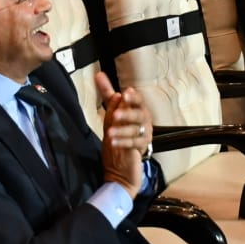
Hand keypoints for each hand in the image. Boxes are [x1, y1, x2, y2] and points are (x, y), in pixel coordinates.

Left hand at [96, 71, 151, 197]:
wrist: (121, 168)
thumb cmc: (118, 137)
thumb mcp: (110, 114)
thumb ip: (107, 94)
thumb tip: (99, 74)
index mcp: (137, 112)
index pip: (137, 101)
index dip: (133, 97)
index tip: (126, 92)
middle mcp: (144, 122)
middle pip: (140, 114)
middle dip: (127, 114)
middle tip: (115, 115)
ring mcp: (145, 136)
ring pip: (136, 130)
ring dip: (122, 130)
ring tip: (109, 133)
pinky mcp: (143, 150)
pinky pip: (134, 144)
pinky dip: (123, 142)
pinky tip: (112, 142)